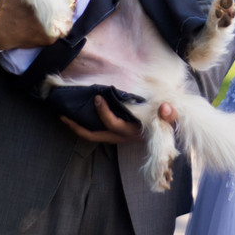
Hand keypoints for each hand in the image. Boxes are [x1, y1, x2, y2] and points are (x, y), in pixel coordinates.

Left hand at [61, 96, 177, 143]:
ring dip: (78, 127)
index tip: (98, 97)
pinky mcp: (116, 133)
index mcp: (132, 132)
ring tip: (65, 115)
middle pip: (95, 136)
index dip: (103, 113)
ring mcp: (117, 136)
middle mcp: (121, 137)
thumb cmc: (168, 124)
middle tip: (63, 115)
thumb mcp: (171, 119)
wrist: (168, 134)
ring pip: (94, 135)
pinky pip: (97, 131)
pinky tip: (80, 113)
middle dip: (78, 127)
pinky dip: (86, 124)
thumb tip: (165, 108)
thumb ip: (170, 114)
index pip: (114, 124)